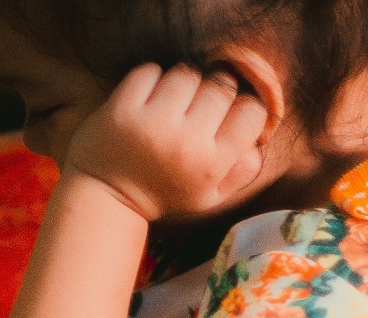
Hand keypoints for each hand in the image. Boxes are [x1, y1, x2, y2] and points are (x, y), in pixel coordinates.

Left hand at [64, 63, 268, 221]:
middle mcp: (185, 142)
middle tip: (196, 107)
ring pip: (187, 73)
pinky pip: (150, 70)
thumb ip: (242, 170)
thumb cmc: (164, 193)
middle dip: (212, 91)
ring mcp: (152, 123)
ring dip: (182, 82)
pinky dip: (151, 78)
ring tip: (171, 103)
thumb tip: (260, 137)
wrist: (106, 196)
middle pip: (221, 86)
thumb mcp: (210, 197)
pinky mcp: (122, 109)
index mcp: (212, 165)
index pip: (252, 111)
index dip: (243, 108)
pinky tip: (147, 99)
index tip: (227, 115)